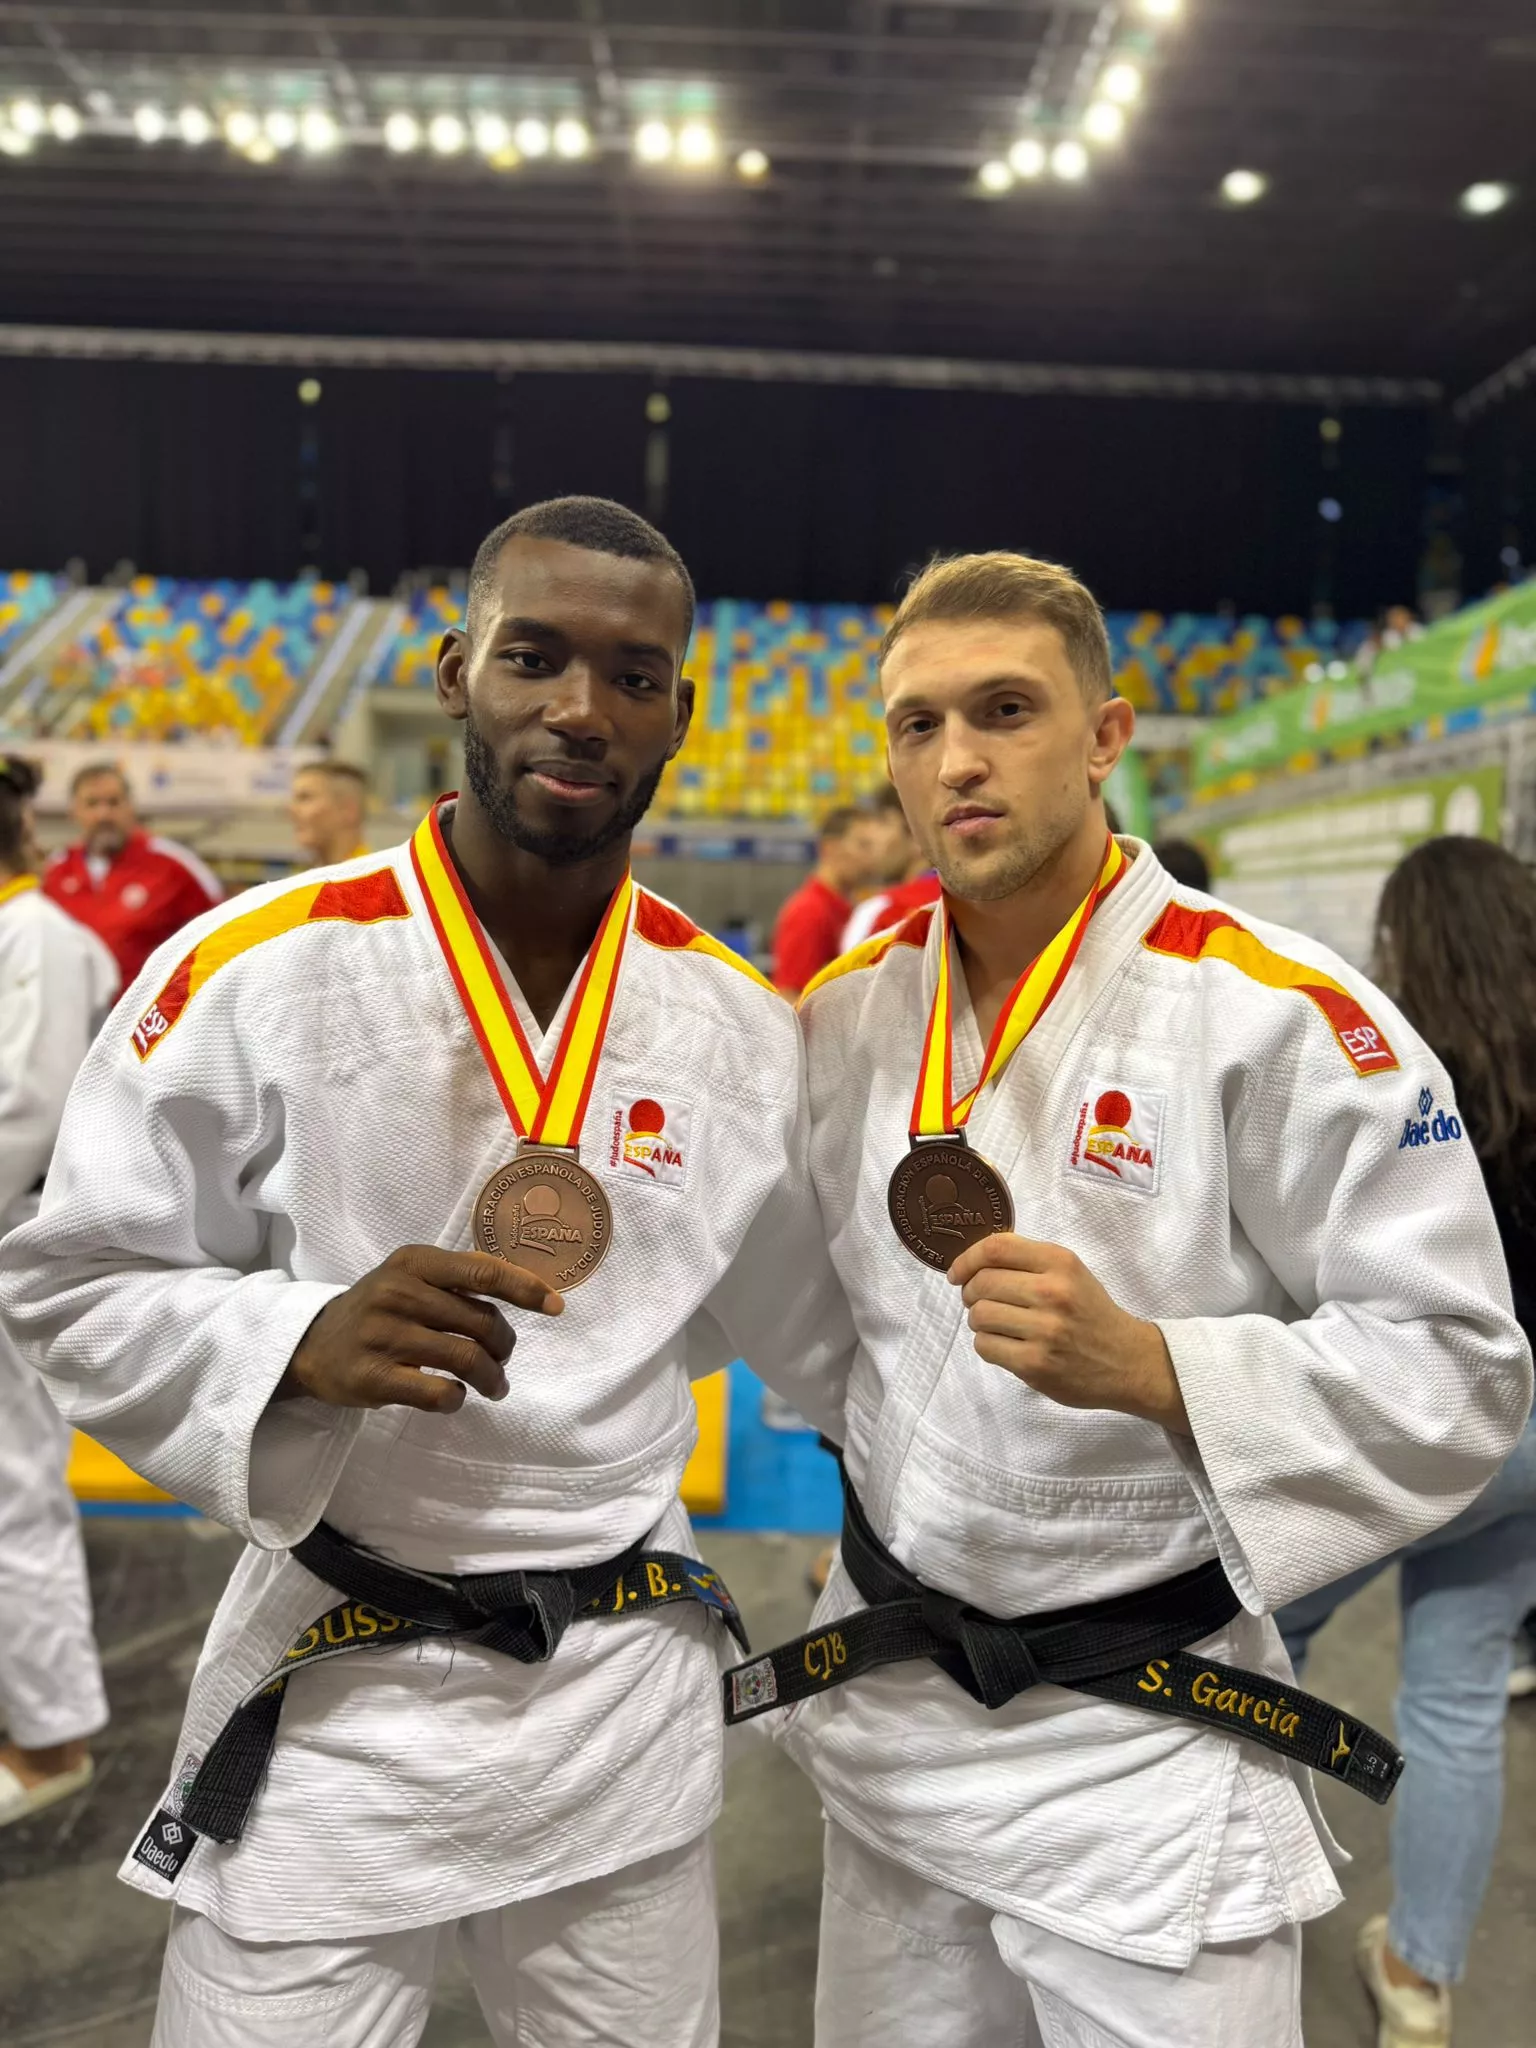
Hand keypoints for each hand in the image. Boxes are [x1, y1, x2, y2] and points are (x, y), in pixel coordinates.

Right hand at [276, 1246, 562, 1415]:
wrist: (313, 1345)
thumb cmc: (379, 1309)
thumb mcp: (411, 1277)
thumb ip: (459, 1278)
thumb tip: (528, 1288)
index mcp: (414, 1262)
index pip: (483, 1271)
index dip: (525, 1289)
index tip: (556, 1306)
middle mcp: (398, 1292)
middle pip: (481, 1322)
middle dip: (504, 1346)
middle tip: (502, 1359)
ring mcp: (383, 1335)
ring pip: (466, 1358)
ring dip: (492, 1378)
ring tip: (494, 1386)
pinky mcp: (374, 1377)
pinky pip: (438, 1392)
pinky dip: (457, 1399)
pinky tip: (455, 1398)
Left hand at [947, 1234, 1188, 1432]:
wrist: (1128, 1361)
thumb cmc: (1091, 1313)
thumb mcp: (1070, 1273)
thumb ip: (1028, 1262)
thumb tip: (972, 1263)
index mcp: (1060, 1262)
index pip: (995, 1248)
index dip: (966, 1259)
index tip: (956, 1273)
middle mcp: (1052, 1292)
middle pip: (981, 1283)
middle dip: (971, 1293)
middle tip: (980, 1302)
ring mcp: (1044, 1331)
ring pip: (979, 1316)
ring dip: (979, 1321)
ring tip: (997, 1326)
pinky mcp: (1036, 1364)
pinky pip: (985, 1346)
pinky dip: (987, 1345)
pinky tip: (1005, 1345)